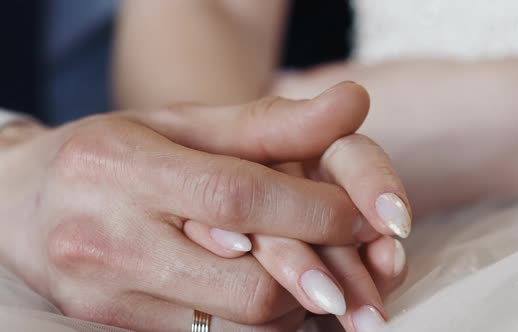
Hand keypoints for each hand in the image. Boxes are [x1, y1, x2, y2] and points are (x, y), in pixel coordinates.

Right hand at [0, 84, 393, 330]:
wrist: (21, 201)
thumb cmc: (112, 151)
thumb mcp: (181, 124)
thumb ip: (269, 121)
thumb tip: (355, 105)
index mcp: (120, 168)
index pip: (238, 197)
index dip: (315, 212)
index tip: (367, 216)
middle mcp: (107, 240)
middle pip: (246, 284)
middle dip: (318, 273)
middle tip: (352, 253)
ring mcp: (106, 297)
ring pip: (237, 327)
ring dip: (294, 304)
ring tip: (312, 271)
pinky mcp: (112, 328)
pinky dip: (258, 322)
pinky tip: (270, 292)